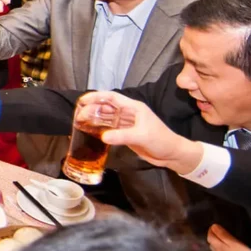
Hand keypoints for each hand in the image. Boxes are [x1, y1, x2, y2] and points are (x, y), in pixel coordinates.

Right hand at [78, 91, 202, 173]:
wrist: (171, 154)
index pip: (112, 98)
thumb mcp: (142, 136)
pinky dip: (100, 128)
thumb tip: (103, 136)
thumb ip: (122, 136)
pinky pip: (110, 128)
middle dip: (92, 108)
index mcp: (134, 108)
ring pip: (107, 117)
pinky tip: (91, 131)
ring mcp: (127, 124)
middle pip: (107, 107)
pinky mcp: (126, 134)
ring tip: (81, 121)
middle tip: (79, 114)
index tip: (83, 100)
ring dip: (95, 118)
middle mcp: (129, 113)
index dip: (97, 97)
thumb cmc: (161, 140)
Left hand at [207, 224, 250, 250]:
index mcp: (217, 247)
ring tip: (219, 239)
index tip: (213, 225)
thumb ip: (223, 235)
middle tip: (216, 231)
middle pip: (211, 244)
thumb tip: (213, 226)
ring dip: (215, 244)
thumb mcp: (234, 243)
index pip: (210, 237)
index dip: (211, 230)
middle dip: (212, 236)